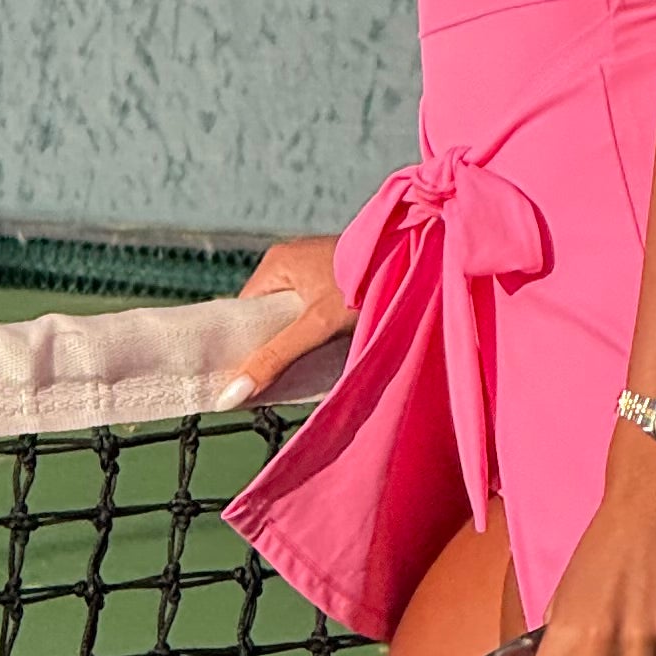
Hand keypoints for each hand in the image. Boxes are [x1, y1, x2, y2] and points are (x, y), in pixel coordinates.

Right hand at [212, 236, 353, 408]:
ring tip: (299, 371)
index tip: (240, 378)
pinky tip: (324, 351)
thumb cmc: (369, 283)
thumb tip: (231, 396)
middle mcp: (291, 260)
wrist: (424, 259)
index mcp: (276, 262)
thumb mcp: (317, 326)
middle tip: (271, 383)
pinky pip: (314, 309)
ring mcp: (316, 267)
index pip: (243, 310)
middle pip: (268, 314)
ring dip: (297, 340)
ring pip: (293, 314)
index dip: (241, 345)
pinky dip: (316, 330)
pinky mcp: (338, 278)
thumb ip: (276, 359)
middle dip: (271, 346)